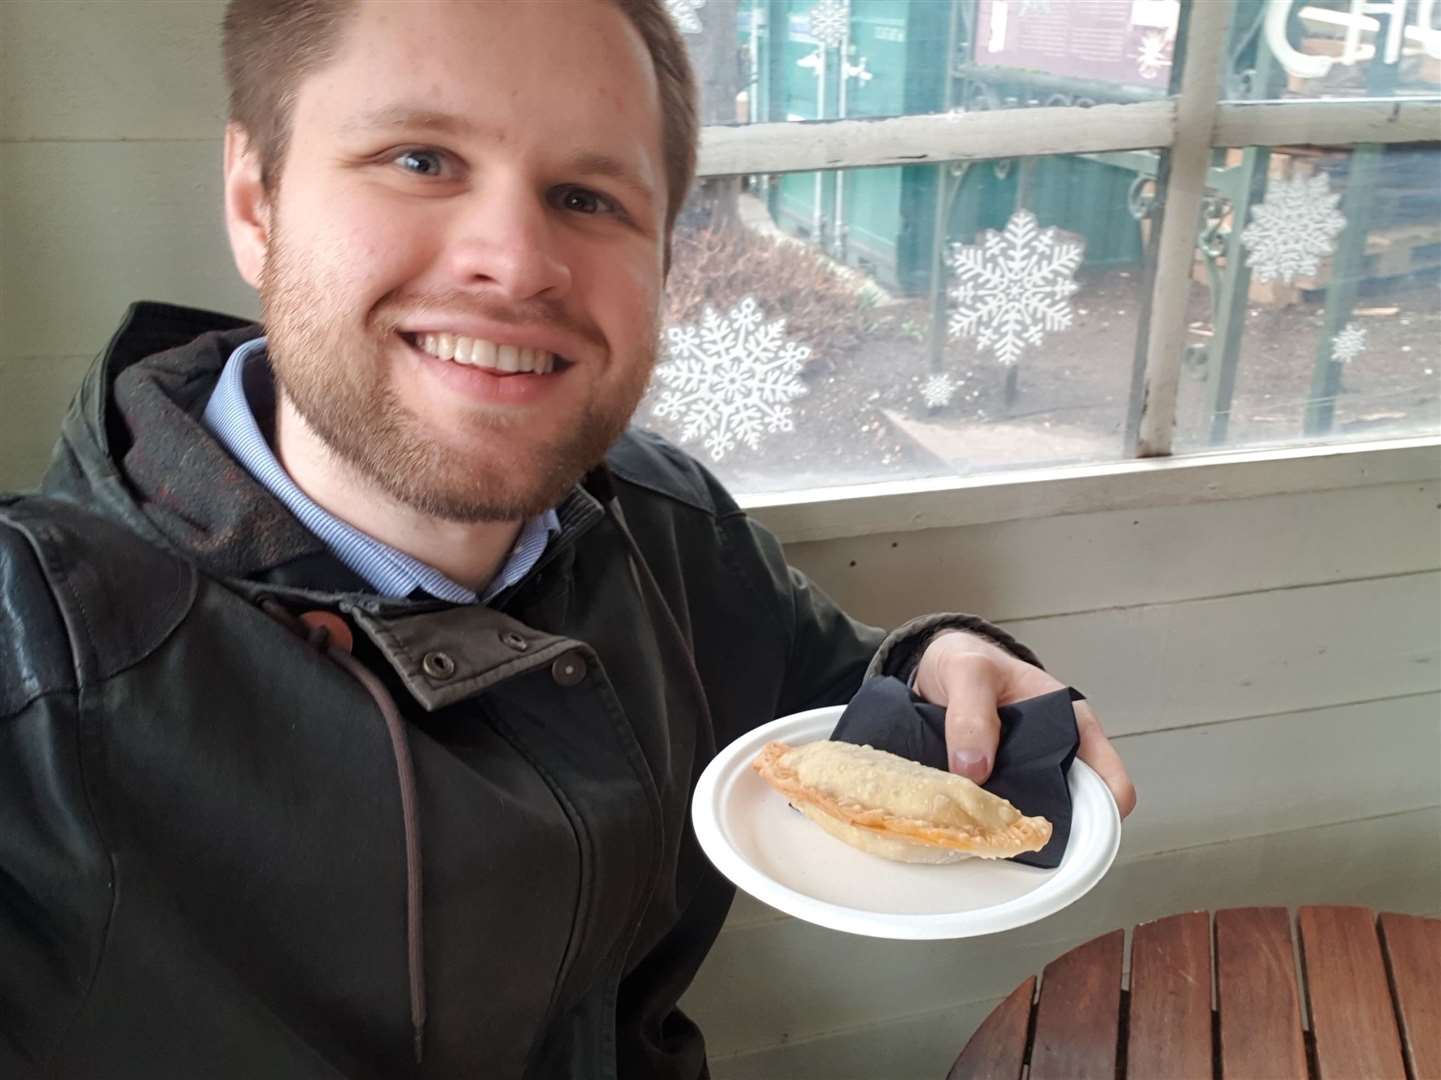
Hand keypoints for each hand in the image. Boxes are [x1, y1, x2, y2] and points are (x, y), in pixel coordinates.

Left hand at [913, 631, 1136, 818]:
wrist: (937, 665)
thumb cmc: (969, 660)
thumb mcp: (969, 671)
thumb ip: (972, 712)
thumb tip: (975, 769)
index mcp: (1071, 724)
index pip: (1111, 784)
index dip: (1103, 816)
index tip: (1071, 835)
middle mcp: (1056, 755)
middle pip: (1074, 812)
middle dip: (1051, 830)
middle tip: (1015, 838)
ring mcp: (1027, 773)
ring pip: (1036, 818)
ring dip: (1014, 829)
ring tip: (985, 834)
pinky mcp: (996, 784)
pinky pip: (1000, 814)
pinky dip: (987, 823)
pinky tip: (966, 825)